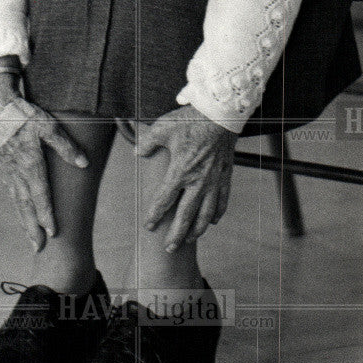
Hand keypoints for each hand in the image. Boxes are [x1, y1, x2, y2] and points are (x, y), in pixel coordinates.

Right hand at [0, 74, 88, 251]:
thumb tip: (83, 163)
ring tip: (30, 238)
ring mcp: (7, 170)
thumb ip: (65, 146)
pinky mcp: (1, 165)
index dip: (47, 215)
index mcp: (31, 163)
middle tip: (38, 248)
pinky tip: (20, 211)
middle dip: (33, 228)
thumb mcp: (49, 125)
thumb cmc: (25, 113)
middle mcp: (17, 171)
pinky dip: (16, 205)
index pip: (41, 195)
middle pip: (27, 205)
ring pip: (17, 201)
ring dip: (24, 220)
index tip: (53, 233)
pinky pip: (10, 190)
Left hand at [135, 104, 237, 250]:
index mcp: (180, 170)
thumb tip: (137, 153)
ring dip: (197, 229)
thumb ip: (147, 142)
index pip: (164, 200)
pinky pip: (222, 201)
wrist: (221, 113)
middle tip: (169, 248)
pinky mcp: (226, 176)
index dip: (155, 215)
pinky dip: (217, 214)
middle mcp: (198, 180)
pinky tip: (212, 221)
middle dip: (176, 234)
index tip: (148, 226)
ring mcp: (214, 180)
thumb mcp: (163, 127)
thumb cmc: (190, 120)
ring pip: (206, 213)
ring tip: (189, 239)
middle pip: (186, 215)